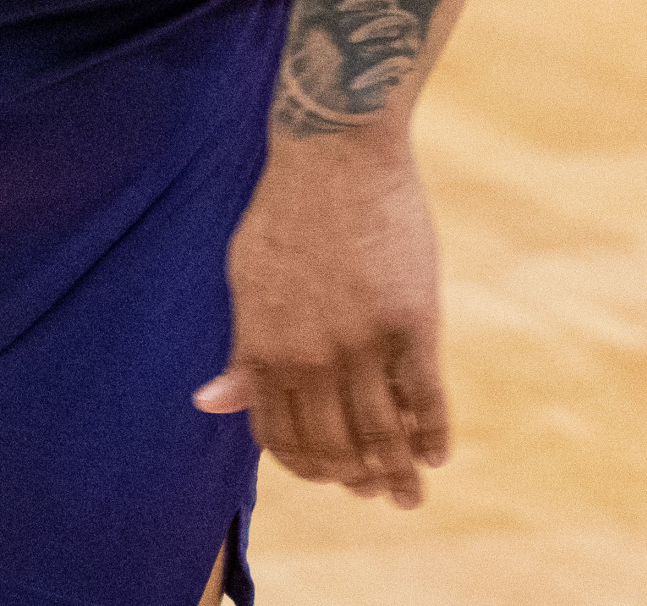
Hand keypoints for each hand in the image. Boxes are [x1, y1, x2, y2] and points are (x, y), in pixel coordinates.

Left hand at [195, 135, 447, 505]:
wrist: (335, 152)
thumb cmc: (287, 211)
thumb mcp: (246, 280)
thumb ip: (242, 349)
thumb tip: (209, 402)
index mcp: (264, 347)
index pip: (279, 438)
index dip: (305, 468)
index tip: (328, 478)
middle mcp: (310, 356)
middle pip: (334, 446)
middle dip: (355, 481)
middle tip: (378, 494)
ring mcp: (363, 341)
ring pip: (382, 434)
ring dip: (397, 474)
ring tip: (409, 494)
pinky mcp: (412, 320)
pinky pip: (426, 399)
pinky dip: (432, 435)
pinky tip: (436, 454)